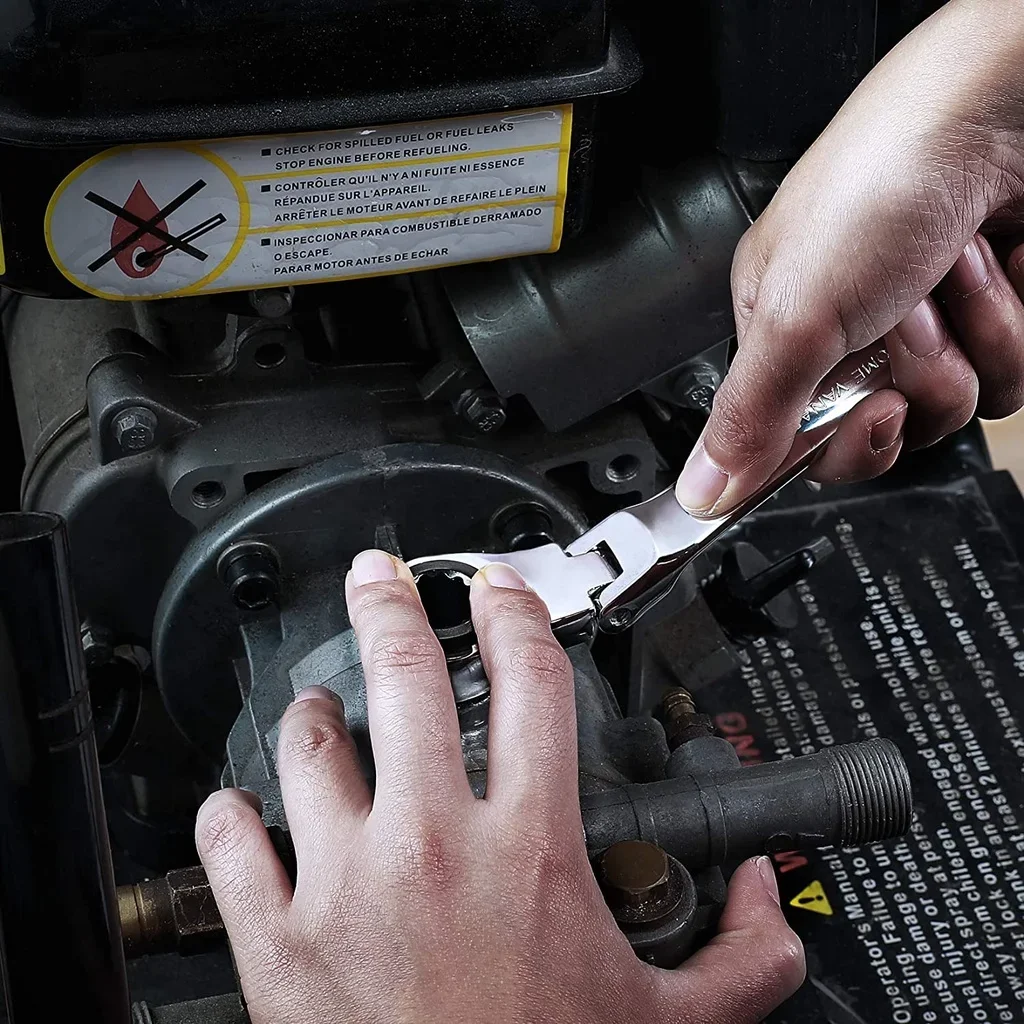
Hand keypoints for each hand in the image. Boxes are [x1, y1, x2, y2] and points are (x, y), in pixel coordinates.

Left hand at [196, 550, 804, 1023]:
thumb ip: (743, 959)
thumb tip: (772, 899)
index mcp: (529, 848)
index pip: (530, 681)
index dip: (515, 614)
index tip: (497, 590)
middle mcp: (433, 846)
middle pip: (405, 678)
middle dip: (388, 607)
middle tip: (378, 578)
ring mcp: (346, 887)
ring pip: (310, 749)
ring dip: (310, 714)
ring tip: (317, 702)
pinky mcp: (278, 946)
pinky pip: (232, 847)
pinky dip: (231, 816)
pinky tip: (242, 808)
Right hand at [676, 0, 1023, 515]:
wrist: (994, 113)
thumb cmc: (881, 180)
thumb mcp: (795, 315)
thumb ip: (749, 414)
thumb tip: (703, 489)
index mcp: (783, 334)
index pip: (805, 441)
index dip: (846, 443)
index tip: (871, 413)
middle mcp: (852, 335)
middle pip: (890, 430)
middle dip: (915, 382)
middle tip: (906, 326)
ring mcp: (928, 325)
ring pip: (959, 404)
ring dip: (970, 340)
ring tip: (949, 273)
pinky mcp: (990, 315)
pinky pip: (1009, 371)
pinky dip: (1009, 321)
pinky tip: (991, 264)